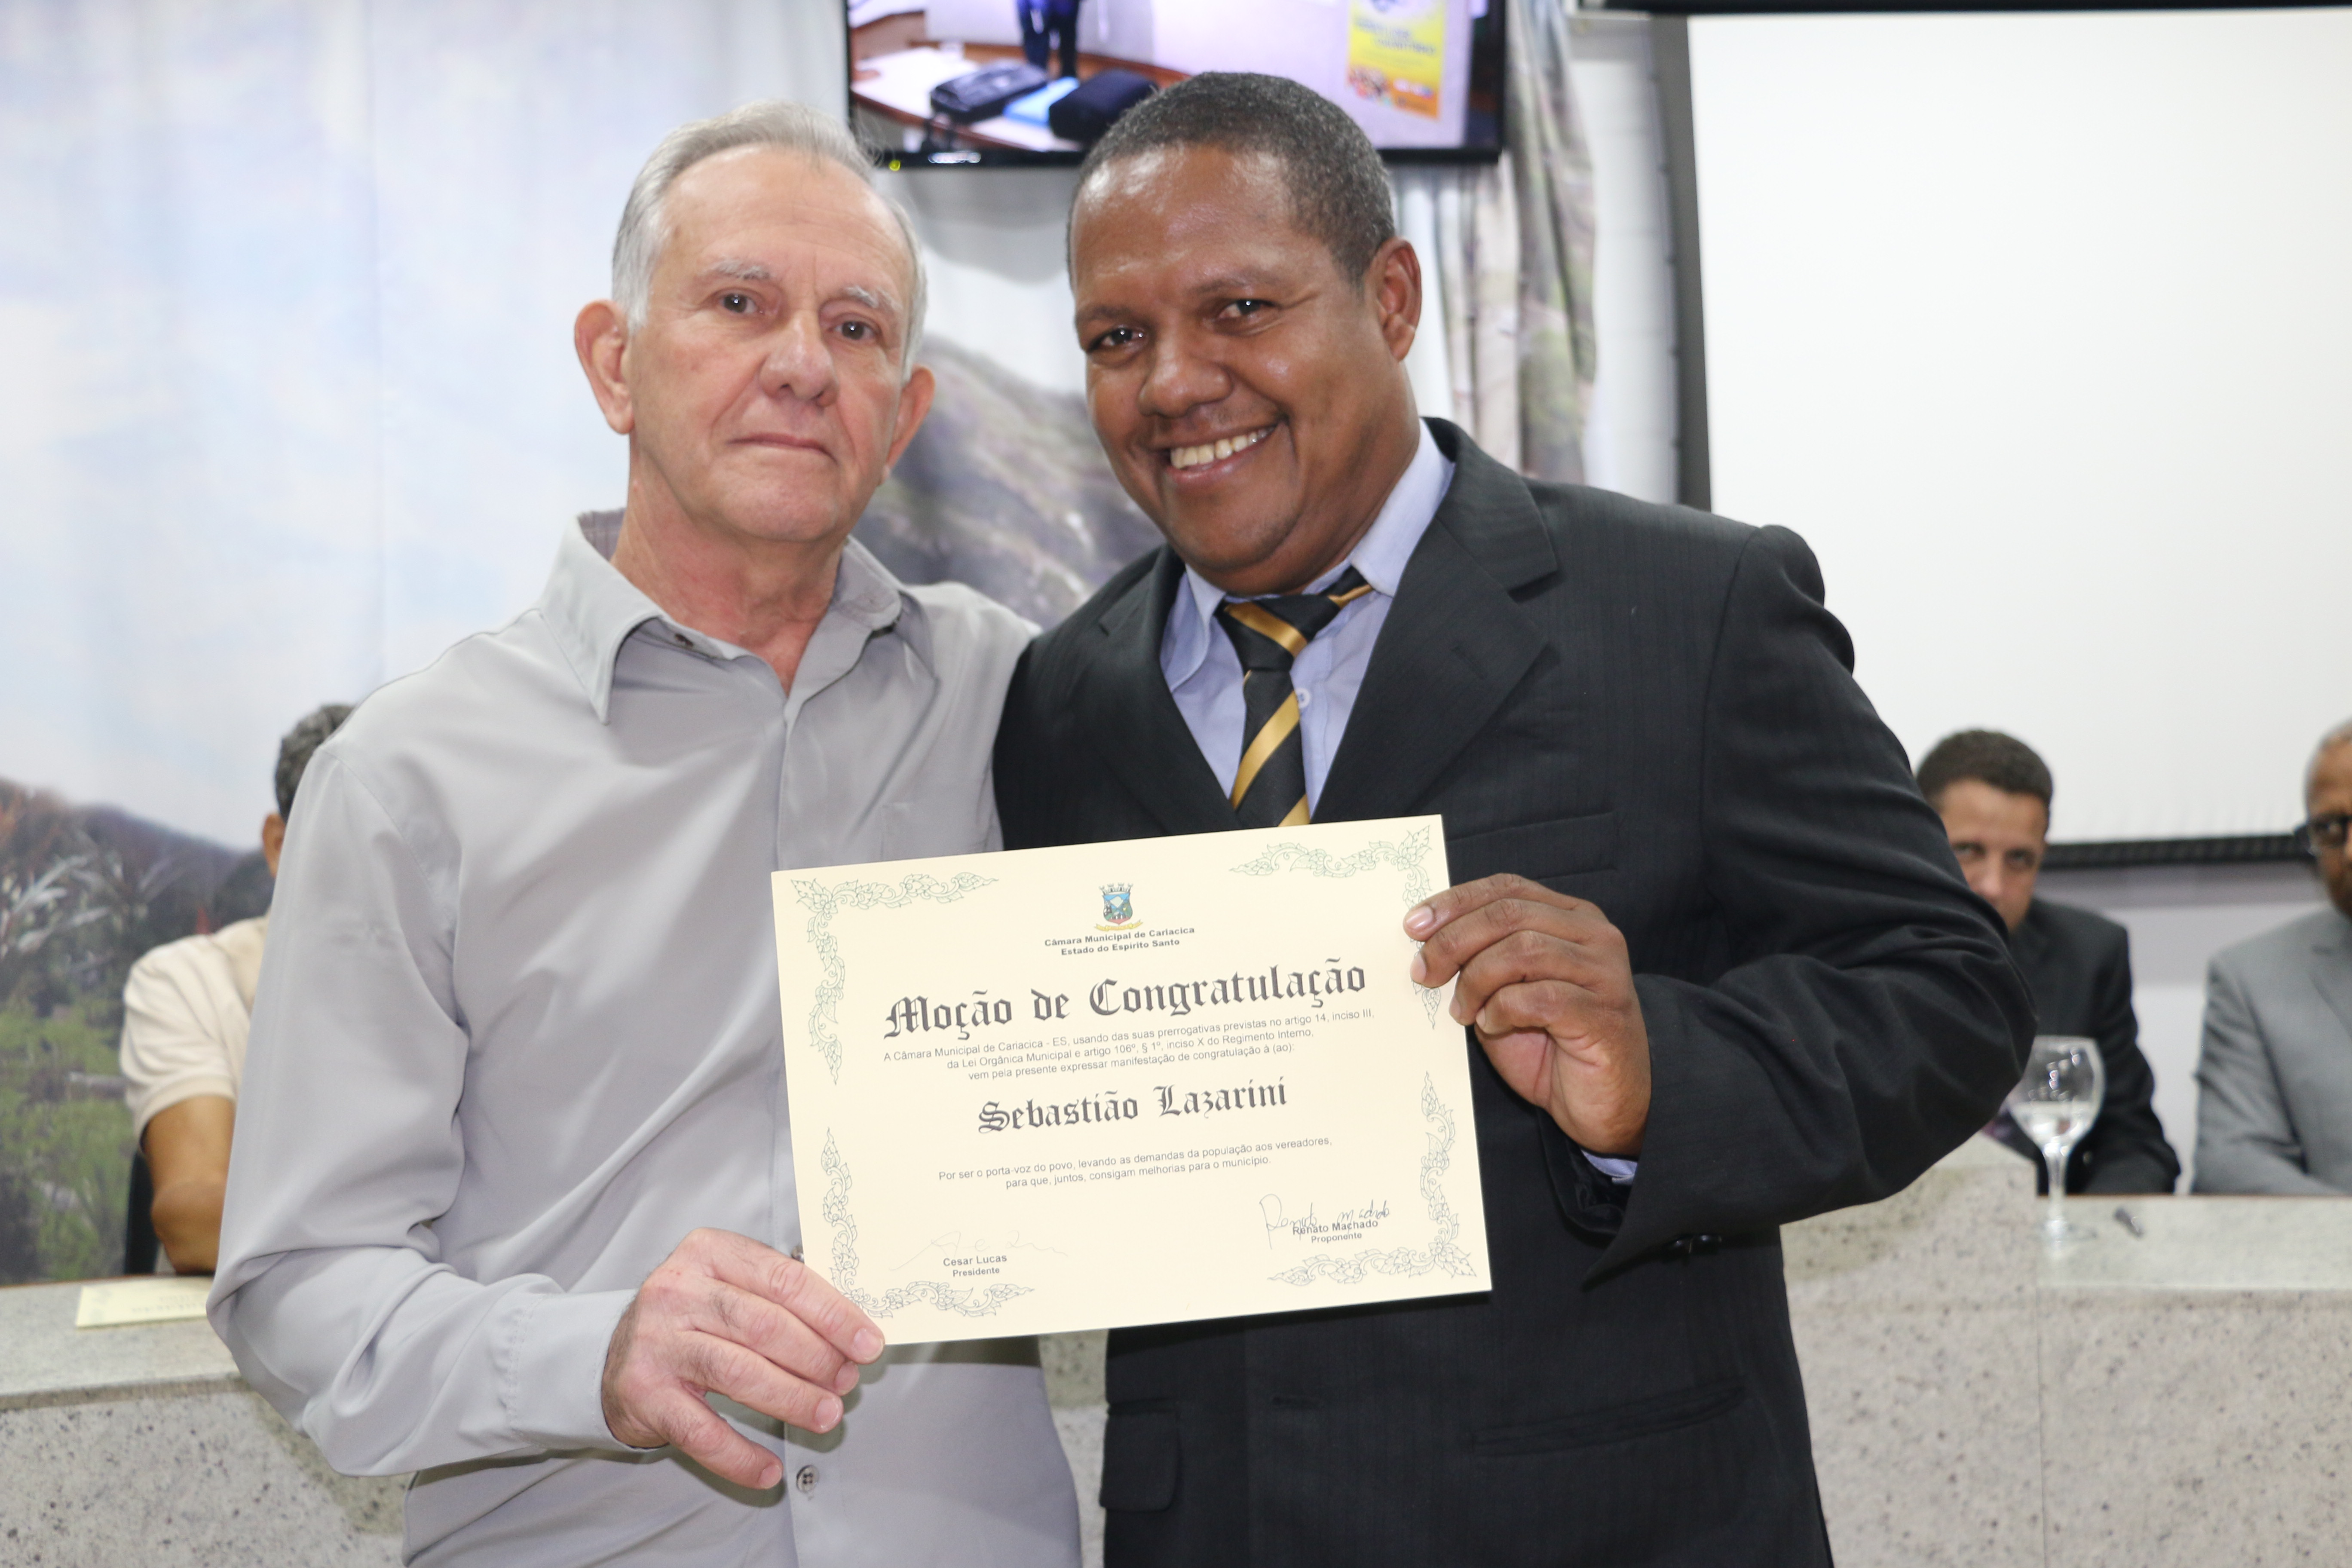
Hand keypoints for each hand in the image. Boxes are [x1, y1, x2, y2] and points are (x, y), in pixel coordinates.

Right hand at [600, 1228, 884, 1488]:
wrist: (615, 1356)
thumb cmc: (692, 1318)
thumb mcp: (731, 1286)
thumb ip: (782, 1298)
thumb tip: (852, 1333)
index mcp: (710, 1252)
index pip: (785, 1280)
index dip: (833, 1315)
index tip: (868, 1344)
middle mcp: (678, 1291)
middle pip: (764, 1326)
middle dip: (817, 1358)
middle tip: (847, 1383)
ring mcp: (657, 1342)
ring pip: (737, 1372)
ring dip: (791, 1398)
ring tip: (826, 1414)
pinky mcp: (643, 1392)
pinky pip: (700, 1430)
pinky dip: (739, 1455)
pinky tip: (769, 1470)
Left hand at [1407, 874, 1650, 1156]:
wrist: (1603, 1105)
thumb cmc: (1552, 1046)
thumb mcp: (1507, 991)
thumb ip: (1482, 960)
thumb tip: (1426, 942)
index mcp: (1573, 918)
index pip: (1507, 888)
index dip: (1456, 901)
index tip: (1413, 925)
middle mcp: (1595, 936)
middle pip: (1509, 914)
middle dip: (1454, 941)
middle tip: (1424, 973)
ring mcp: (1604, 974)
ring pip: (1523, 949)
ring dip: (1477, 980)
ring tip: (1464, 1011)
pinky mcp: (1603, 1014)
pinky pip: (1539, 997)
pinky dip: (1503, 1009)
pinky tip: (1492, 1025)